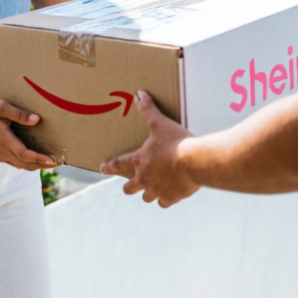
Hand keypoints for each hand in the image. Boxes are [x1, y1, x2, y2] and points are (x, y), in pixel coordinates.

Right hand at [0, 100, 57, 170]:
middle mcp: (3, 151)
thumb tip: (36, 120)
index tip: (53, 160)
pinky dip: (28, 164)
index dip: (39, 159)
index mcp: (4, 141)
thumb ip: (19, 114)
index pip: (25, 154)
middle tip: (59, 163)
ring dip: (37, 166)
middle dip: (43, 165)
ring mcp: (1, 155)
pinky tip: (36, 159)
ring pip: (21, 166)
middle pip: (26, 164)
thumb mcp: (2, 108)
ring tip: (51, 163)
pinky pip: (16, 163)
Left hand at [99, 91, 199, 206]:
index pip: (119, 163)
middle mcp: (144, 178)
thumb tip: (139, 94)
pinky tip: (171, 195)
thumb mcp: (160, 123)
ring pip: (147, 197)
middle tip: (129, 186)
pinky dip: (166, 199)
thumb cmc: (176, 142)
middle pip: (130, 188)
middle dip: (129, 187)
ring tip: (153, 191)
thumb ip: (149, 110)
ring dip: (148, 194)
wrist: (194, 162)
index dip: (109, 166)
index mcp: (139, 161)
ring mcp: (157, 189)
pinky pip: (164, 203)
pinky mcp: (171, 197)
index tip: (102, 168)